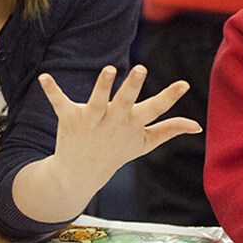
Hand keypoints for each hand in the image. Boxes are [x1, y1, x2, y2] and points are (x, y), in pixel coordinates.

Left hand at [39, 64, 200, 190]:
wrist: (80, 174)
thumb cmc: (116, 152)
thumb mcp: (144, 143)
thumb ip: (169, 130)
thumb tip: (197, 126)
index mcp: (132, 124)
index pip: (155, 109)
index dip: (170, 97)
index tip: (184, 84)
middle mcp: (113, 121)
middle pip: (125, 102)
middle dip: (132, 86)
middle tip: (141, 69)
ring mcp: (91, 120)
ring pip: (97, 101)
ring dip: (101, 86)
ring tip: (110, 69)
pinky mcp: (70, 118)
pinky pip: (60, 102)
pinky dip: (52, 91)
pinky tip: (45, 77)